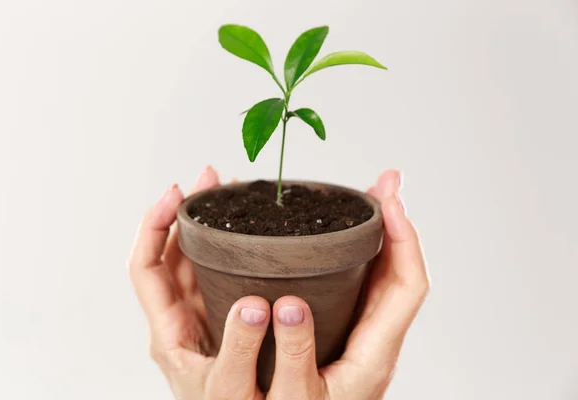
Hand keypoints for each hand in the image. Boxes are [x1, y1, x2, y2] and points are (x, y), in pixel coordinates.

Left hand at [128, 166, 268, 399]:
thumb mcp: (229, 386)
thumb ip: (239, 348)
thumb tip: (254, 305)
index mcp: (168, 332)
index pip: (146, 267)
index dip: (153, 226)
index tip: (176, 195)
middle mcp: (178, 318)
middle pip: (168, 253)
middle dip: (184, 211)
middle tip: (209, 179)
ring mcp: (200, 316)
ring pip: (193, 259)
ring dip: (204, 224)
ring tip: (226, 194)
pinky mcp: (222, 317)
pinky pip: (217, 272)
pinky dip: (225, 246)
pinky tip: (245, 233)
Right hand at [265, 170, 429, 399]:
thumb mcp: (301, 396)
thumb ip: (296, 354)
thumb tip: (289, 302)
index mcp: (376, 350)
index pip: (409, 285)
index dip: (406, 240)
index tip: (389, 202)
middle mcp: (376, 334)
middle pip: (398, 267)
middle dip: (393, 220)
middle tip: (384, 183)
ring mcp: (361, 329)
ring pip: (380, 271)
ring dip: (378, 231)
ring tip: (369, 197)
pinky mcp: (344, 327)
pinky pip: (359, 279)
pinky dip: (355, 250)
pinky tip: (337, 236)